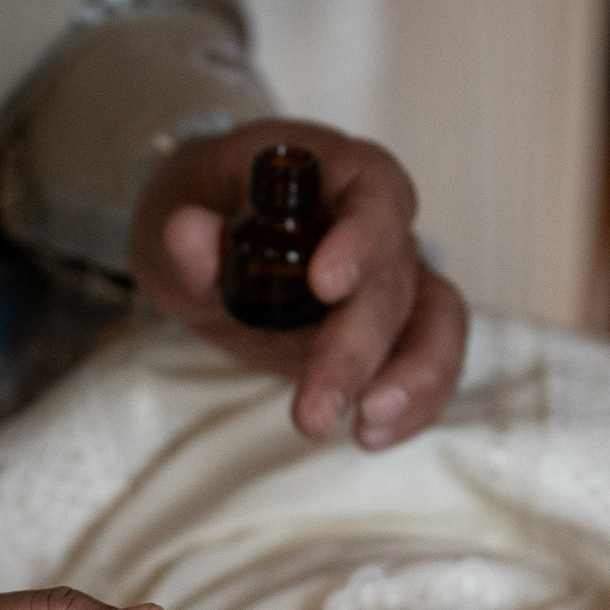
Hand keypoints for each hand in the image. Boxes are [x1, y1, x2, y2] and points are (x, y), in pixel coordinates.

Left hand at [129, 119, 468, 450]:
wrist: (212, 234)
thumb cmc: (202, 209)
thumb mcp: (173, 213)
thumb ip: (184, 233)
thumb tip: (189, 234)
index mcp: (332, 173)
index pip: (374, 191)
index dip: (363, 237)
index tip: (326, 285)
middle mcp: (377, 222)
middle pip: (394, 280)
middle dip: (358, 350)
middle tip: (314, 410)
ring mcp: (393, 275)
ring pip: (437, 320)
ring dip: (412, 380)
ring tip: (366, 427)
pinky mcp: (393, 327)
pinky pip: (429, 359)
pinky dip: (414, 403)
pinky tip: (370, 436)